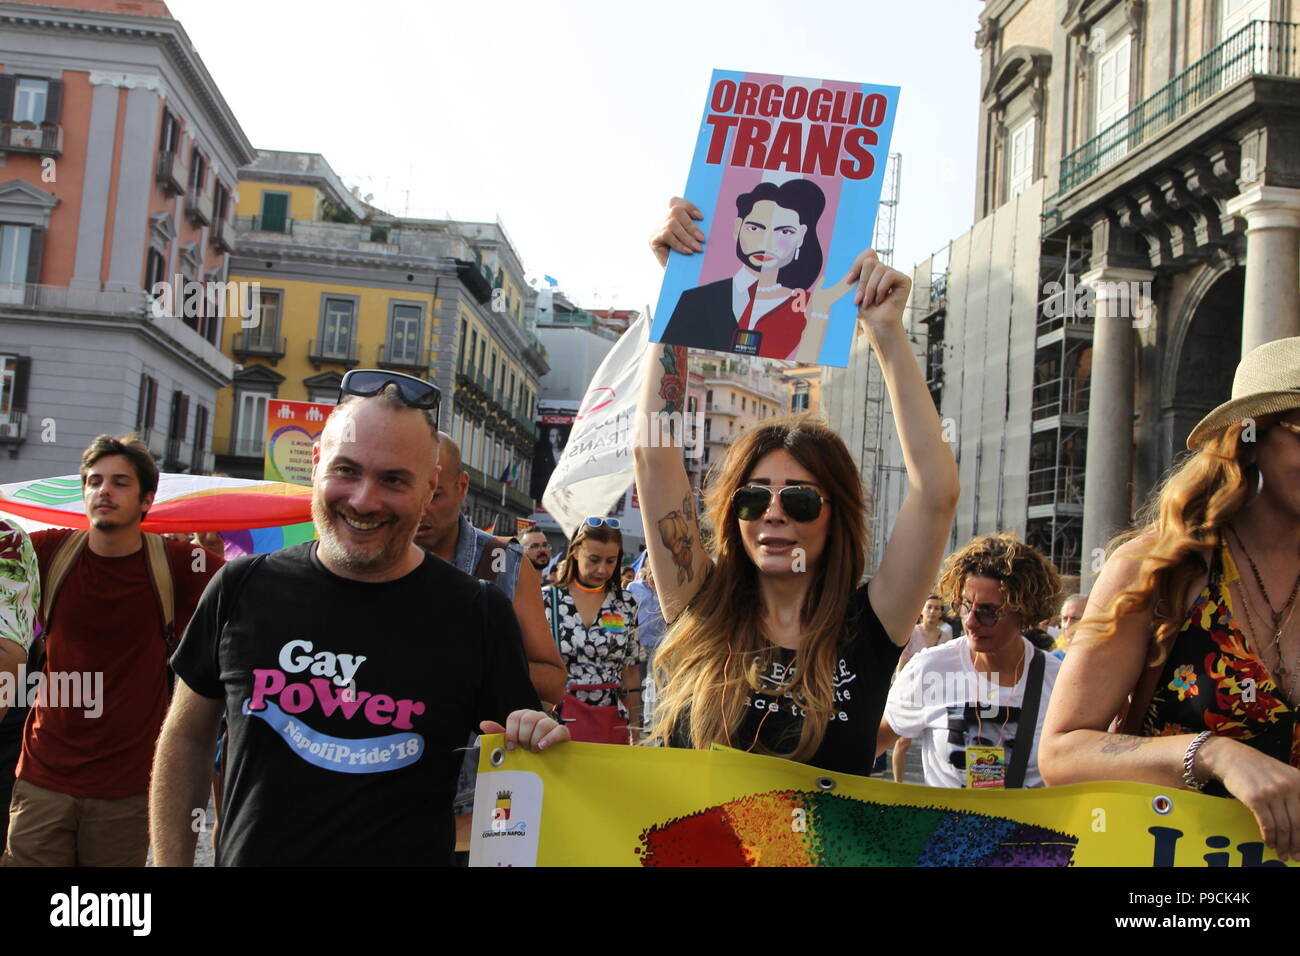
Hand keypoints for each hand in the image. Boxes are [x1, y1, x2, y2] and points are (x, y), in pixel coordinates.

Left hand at [480, 709, 569, 752]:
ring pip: (542, 724)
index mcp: (523, 716)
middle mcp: (537, 716)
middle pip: (528, 719)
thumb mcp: (514, 741)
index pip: (515, 717)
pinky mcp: (563, 731)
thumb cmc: (529, 747)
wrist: (550, 757)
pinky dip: (549, 740)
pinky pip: (557, 731)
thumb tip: (483, 724)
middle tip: (525, 748)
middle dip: (524, 738)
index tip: (512, 746)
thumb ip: (500, 733)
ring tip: (535, 751)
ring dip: (535, 741)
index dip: (511, 733)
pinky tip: (543, 747)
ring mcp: (551, 722)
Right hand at [651, 197, 704, 267]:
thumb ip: (695, 231)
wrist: (676, 277)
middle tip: (702, 239)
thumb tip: (708, 223)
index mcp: (672, 218)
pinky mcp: (653, 240)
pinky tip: (688, 251)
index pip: (675, 202)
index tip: (701, 217)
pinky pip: (667, 236)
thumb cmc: (687, 258)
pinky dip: (679, 244)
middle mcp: (663, 222)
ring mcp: (657, 230)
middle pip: (676, 211)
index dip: (688, 205)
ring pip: (672, 224)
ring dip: (687, 236)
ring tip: (697, 248)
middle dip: (691, 225)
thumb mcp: (692, 241)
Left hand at [842, 249, 910, 337]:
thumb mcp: (853, 291)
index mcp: (872, 270)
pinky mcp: (904, 280)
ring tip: (869, 302)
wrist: (876, 326)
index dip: (857, 264)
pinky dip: (881, 289)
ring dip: (871, 289)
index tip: (849, 281)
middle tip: (860, 299)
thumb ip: (852, 276)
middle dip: (863, 282)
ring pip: (879, 268)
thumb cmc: (864, 311)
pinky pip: (889, 275)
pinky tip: (881, 300)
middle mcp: (884, 270)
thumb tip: (839, 266)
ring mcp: (895, 274)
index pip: (868, 253)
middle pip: (870, 261)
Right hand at [1201, 735, 1299, 860]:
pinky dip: (1269, 838)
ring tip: (1281, 853)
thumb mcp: (1282, 775)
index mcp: (1299, 781)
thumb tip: (1298, 824)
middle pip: (1298, 823)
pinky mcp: (1255, 798)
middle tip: (1295, 856)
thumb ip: (1295, 793)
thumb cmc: (1256, 768)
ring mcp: (1272, 792)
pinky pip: (1267, 825)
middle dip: (1296, 843)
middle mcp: (1289, 786)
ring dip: (1282, 844)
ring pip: (1283, 827)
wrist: (1230, 756)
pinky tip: (1269, 843)